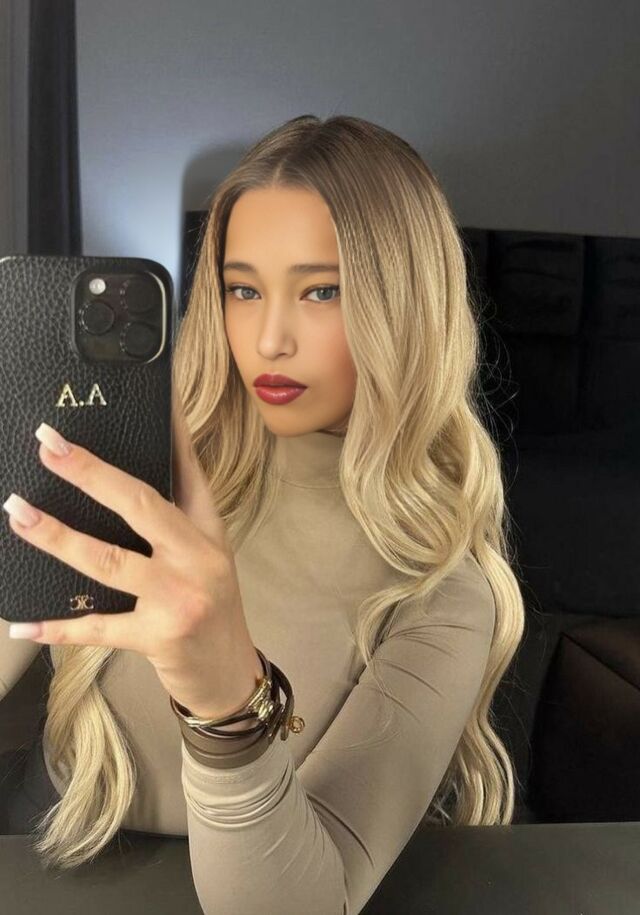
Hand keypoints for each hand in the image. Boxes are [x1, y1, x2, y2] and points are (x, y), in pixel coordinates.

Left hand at [2, 398, 261, 719]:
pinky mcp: (159, 637)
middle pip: (142, 505)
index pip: (189, 472)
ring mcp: (180, 598)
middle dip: (90, 473)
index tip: (151, 396)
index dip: (171, 432)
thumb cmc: (210, 609)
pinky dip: (59, 626)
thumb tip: (119, 483)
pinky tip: (23, 623)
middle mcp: (199, 558)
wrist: (229, 675)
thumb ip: (173, 522)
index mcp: (208, 533)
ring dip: (58, 535)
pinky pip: (98, 627)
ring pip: (110, 559)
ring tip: (19, 513)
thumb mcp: (205, 558)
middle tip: (49, 445)